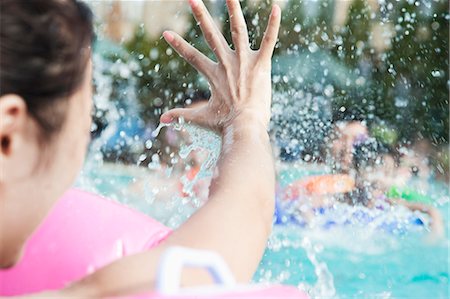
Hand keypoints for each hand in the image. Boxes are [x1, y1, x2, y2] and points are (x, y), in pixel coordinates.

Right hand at [160, 0, 280, 132]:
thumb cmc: (224, 124)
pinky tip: (275, 8)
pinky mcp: (261, 65)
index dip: (178, 45)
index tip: (166, 33)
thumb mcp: (200, 118)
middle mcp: (227, 64)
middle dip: (201, 15)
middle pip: (211, 34)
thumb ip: (180, 115)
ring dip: (234, 10)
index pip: (192, 56)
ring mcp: (244, 62)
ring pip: (238, 30)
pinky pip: (268, 41)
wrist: (245, 127)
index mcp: (213, 75)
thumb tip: (162, 120)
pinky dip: (273, 25)